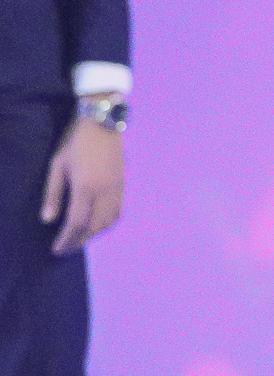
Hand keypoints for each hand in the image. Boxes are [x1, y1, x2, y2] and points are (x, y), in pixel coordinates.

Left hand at [42, 112, 123, 254]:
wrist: (104, 125)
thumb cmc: (75, 143)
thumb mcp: (57, 166)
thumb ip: (53, 194)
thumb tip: (48, 220)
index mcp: (85, 188)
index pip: (76, 223)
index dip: (66, 240)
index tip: (57, 250)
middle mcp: (104, 193)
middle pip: (94, 227)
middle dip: (80, 241)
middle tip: (66, 249)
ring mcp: (117, 190)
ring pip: (109, 222)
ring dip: (94, 234)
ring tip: (80, 239)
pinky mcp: (123, 186)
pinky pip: (117, 213)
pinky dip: (107, 224)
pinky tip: (97, 225)